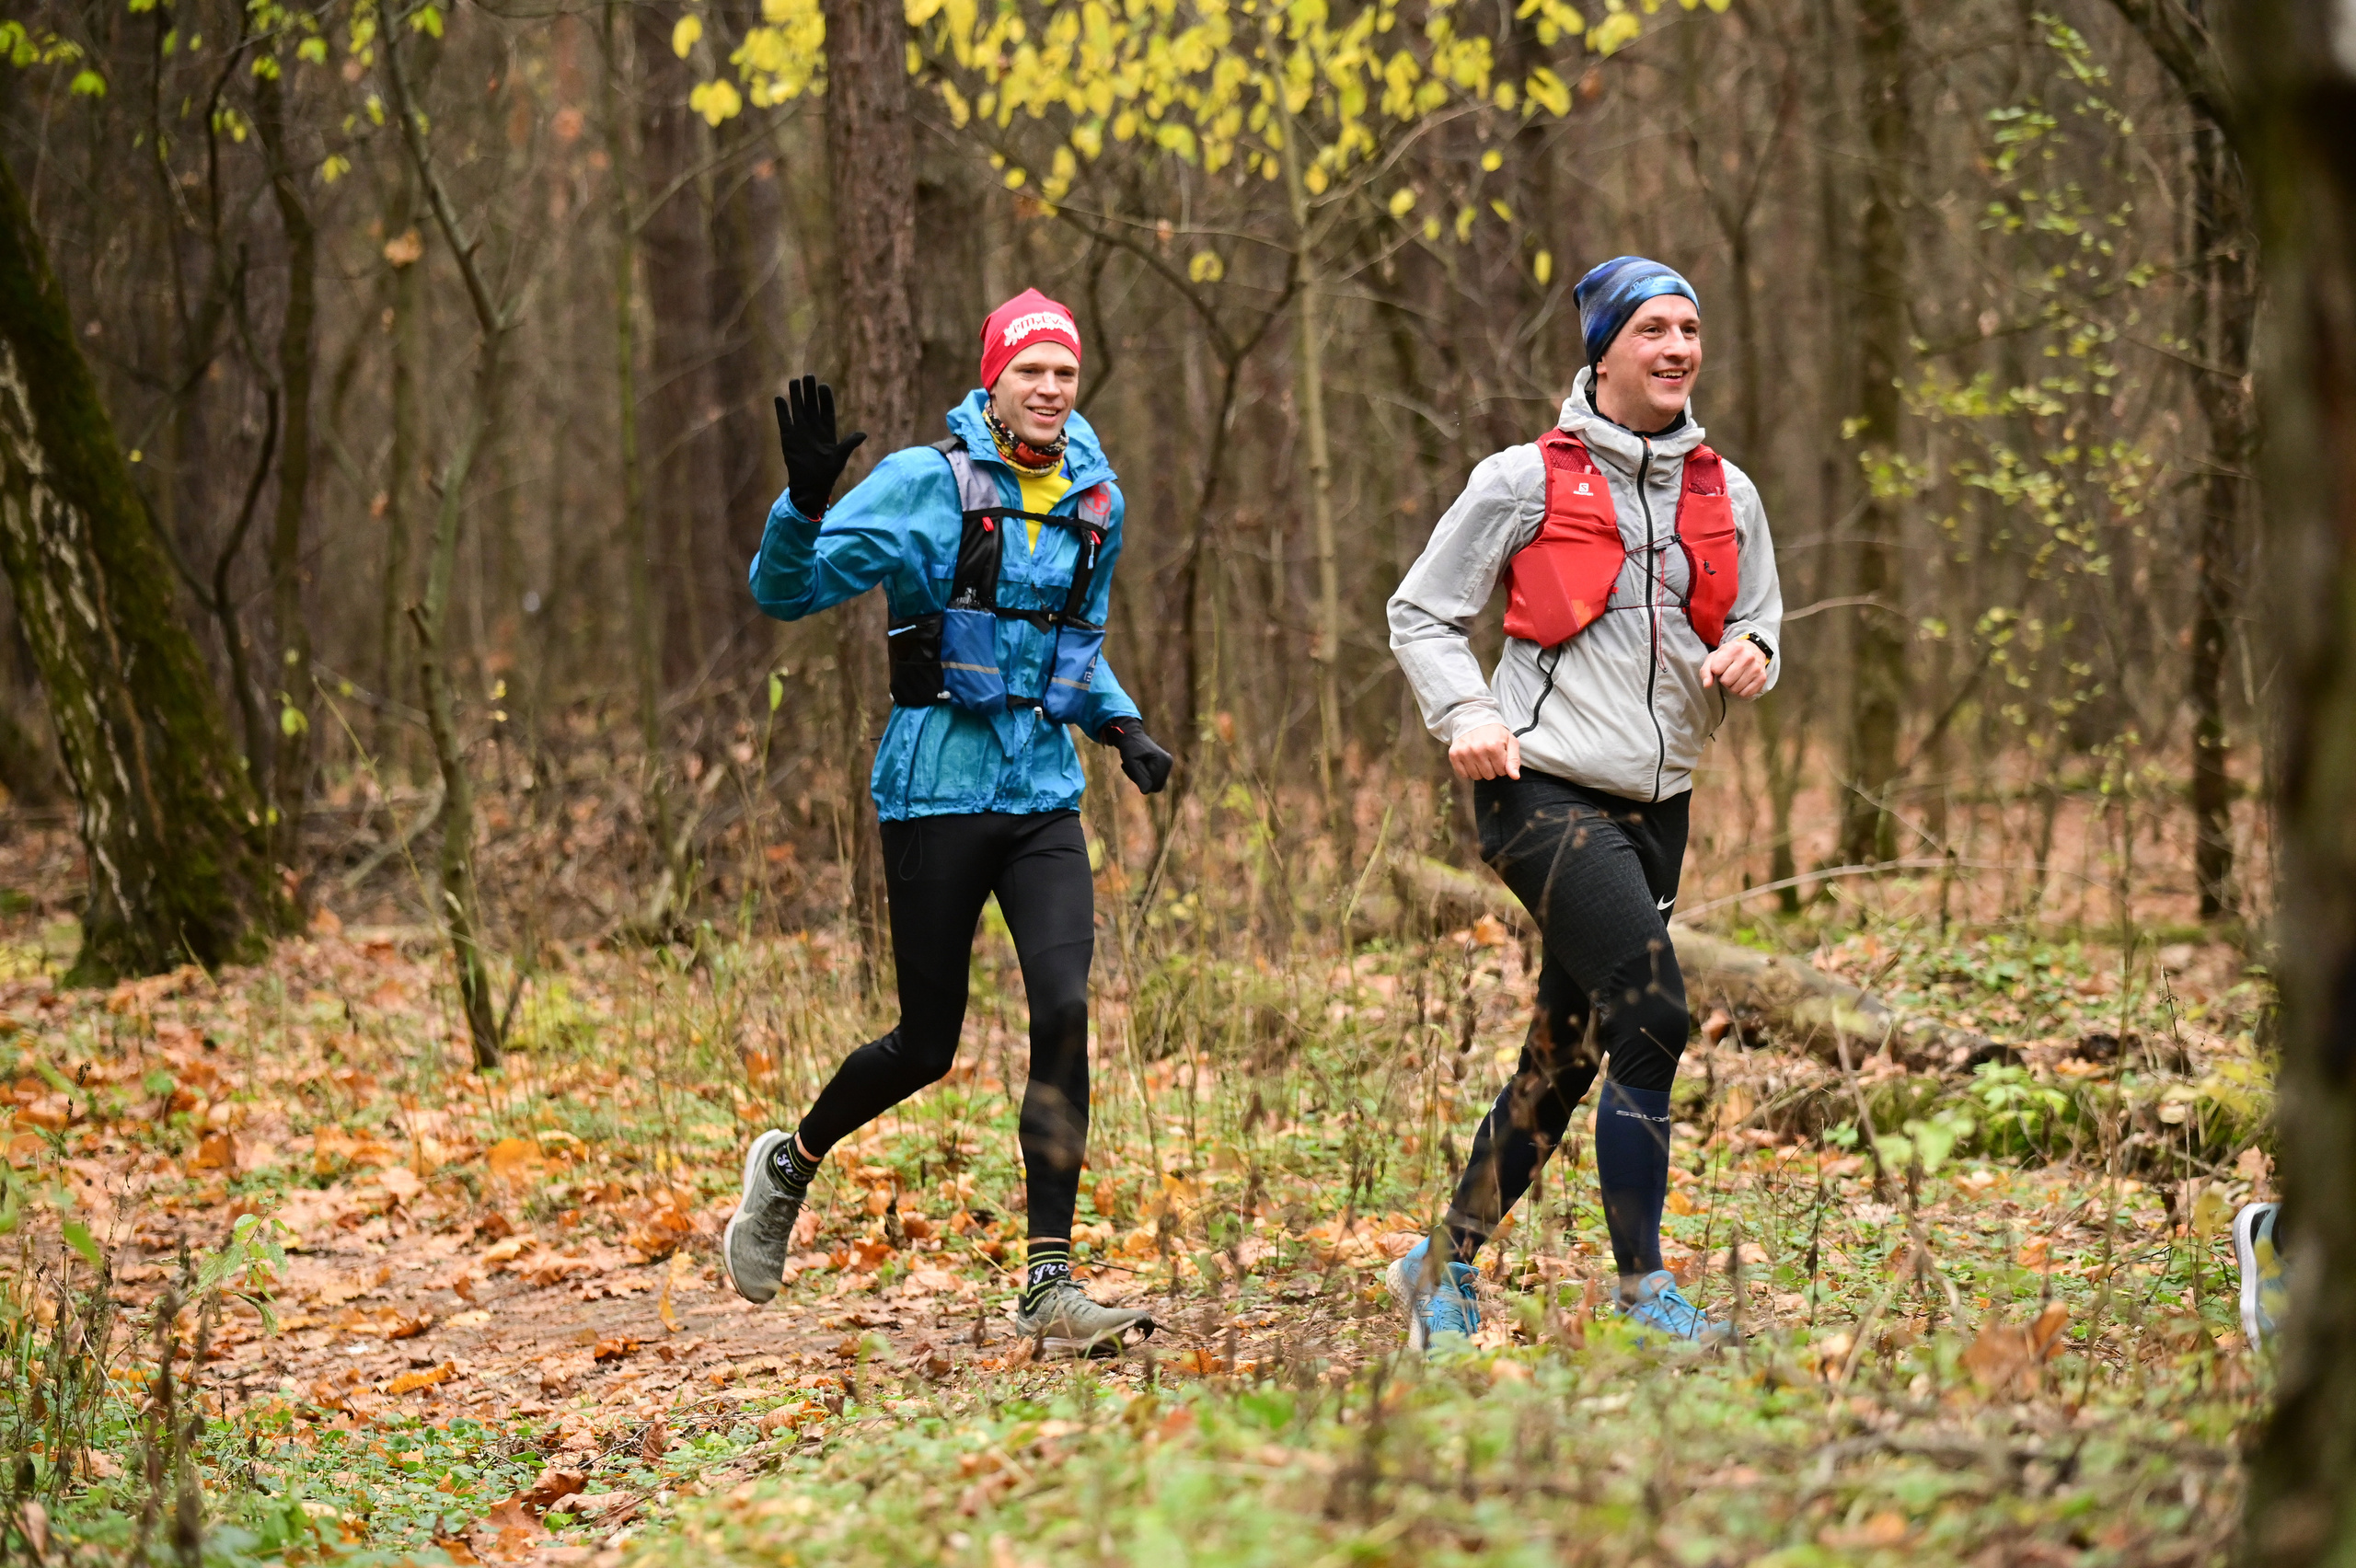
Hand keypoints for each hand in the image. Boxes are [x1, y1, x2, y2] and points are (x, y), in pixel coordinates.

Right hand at [774, 374, 867, 519]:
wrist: (810, 486)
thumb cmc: (827, 474)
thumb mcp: (839, 458)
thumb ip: (849, 445)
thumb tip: (863, 434)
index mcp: (828, 431)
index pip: (826, 409)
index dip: (825, 398)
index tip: (823, 386)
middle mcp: (813, 428)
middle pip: (811, 405)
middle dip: (810, 391)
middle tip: (809, 376)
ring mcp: (800, 431)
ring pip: (797, 409)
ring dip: (796, 396)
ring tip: (794, 380)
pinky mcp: (788, 438)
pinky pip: (784, 420)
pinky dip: (782, 410)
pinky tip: (779, 398)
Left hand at [1098, 720, 1173, 794]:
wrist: (1131, 735)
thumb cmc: (1129, 747)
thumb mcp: (1131, 762)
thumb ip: (1139, 776)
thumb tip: (1146, 792)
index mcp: (1163, 761)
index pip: (1153, 786)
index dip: (1141, 781)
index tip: (1131, 768)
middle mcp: (1168, 762)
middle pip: (1155, 786)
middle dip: (1142, 780)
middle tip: (1132, 767)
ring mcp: (1168, 763)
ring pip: (1155, 783)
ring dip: (1142, 777)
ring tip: (1135, 764)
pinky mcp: (1165, 764)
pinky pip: (1155, 778)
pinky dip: (1145, 774)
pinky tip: (1139, 764)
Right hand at [1448, 722, 1519, 781]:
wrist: (1475, 719)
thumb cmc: (1495, 733)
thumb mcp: (1510, 742)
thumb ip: (1514, 760)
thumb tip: (1515, 776)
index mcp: (1494, 746)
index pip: (1501, 772)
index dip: (1502, 766)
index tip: (1499, 757)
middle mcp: (1478, 750)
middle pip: (1489, 776)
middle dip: (1491, 769)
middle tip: (1489, 757)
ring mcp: (1464, 752)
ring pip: (1476, 776)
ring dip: (1480, 770)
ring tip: (1481, 758)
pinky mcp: (1454, 754)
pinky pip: (1463, 774)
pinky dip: (1468, 771)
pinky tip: (1471, 760)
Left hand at [1700, 638, 1769, 698]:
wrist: (1753, 649)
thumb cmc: (1730, 654)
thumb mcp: (1715, 657)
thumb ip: (1706, 670)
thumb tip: (1707, 685)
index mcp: (1733, 648)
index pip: (1716, 669)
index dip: (1716, 670)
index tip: (1720, 667)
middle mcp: (1747, 657)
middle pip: (1726, 681)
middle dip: (1724, 680)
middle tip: (1728, 673)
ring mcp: (1756, 668)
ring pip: (1735, 689)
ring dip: (1732, 686)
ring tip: (1735, 677)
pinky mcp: (1762, 678)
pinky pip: (1745, 694)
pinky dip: (1741, 691)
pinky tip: (1742, 682)